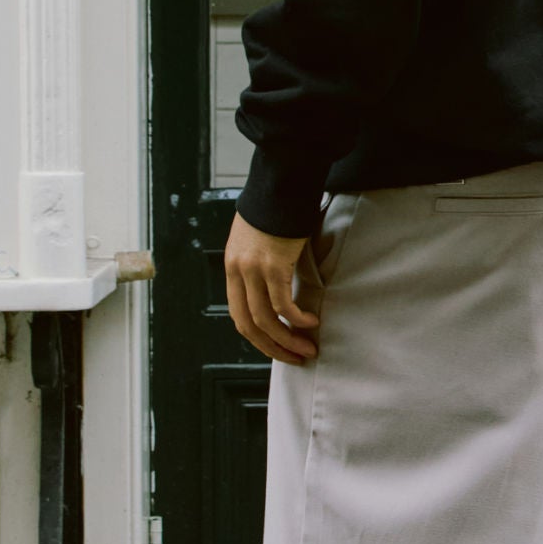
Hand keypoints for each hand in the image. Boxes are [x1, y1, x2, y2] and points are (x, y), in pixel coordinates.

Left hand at [226, 211, 320, 363]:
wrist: (279, 185)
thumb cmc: (275, 210)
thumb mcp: (256, 241)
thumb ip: (260, 266)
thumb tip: (275, 288)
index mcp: (232, 268)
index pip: (238, 315)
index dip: (256, 337)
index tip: (275, 347)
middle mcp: (238, 272)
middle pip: (249, 324)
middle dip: (272, 347)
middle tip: (293, 358)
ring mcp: (254, 269)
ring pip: (267, 320)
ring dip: (288, 339)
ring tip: (307, 348)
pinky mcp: (273, 265)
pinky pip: (283, 304)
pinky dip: (297, 318)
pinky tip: (311, 322)